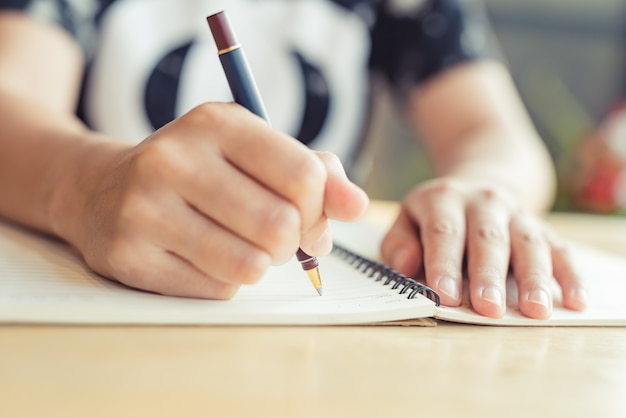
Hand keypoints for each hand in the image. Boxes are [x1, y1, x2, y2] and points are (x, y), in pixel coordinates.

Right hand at [56, 103, 367, 298]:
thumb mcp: (253, 151)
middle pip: (281, 226)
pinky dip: (226, 280)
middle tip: (275, 235)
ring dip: (260, 264)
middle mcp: (175, 158)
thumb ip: (316, 171)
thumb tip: (357, 205)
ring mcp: (146, 208)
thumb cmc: (198, 171)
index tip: (310, 214)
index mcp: (217, 123)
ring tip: (241, 244)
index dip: (322, 207)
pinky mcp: (129, 255)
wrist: (102, 189)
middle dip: (291, 242)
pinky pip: (216, 289)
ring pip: (251, 265)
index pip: (304, 175)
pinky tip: (203, 256)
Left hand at [380, 177, 587, 318]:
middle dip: (488, 276)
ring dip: (533, 277)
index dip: (443, 264)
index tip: (445, 296)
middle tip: (489, 308)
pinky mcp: (542, 227)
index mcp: (444, 199)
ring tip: (536, 310)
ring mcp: (516, 213)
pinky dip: (569, 275)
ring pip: (528, 243)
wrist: (480, 185)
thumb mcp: (408, 219)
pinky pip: (560, 249)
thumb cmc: (436, 216)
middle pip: (487, 239)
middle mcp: (483, 201)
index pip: (443, 232)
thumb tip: (406, 266)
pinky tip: (575, 300)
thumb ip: (399, 243)